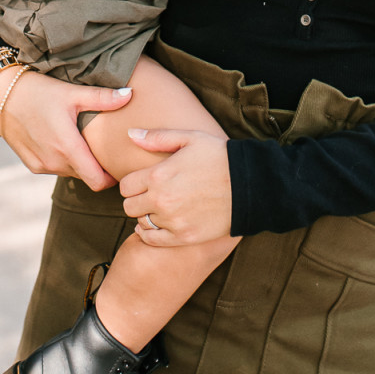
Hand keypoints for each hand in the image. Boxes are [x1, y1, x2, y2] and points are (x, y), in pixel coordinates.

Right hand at [0, 68, 133, 190]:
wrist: (1, 96)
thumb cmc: (39, 91)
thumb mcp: (72, 93)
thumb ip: (102, 98)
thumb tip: (130, 95)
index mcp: (67, 147)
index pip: (97, 181)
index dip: (112, 178)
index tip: (120, 166)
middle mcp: (54, 162)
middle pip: (87, 176)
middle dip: (99, 168)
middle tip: (109, 151)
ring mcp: (41, 165)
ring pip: (71, 173)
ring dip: (80, 163)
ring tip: (88, 144)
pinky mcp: (32, 165)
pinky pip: (56, 169)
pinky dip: (64, 160)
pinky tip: (66, 142)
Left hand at [118, 129, 235, 245]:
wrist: (249, 184)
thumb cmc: (219, 157)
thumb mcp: (189, 138)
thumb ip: (157, 137)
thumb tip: (130, 134)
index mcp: (158, 176)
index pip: (125, 186)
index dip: (132, 183)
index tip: (142, 182)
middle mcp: (161, 200)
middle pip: (129, 206)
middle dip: (136, 199)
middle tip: (149, 195)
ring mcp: (173, 221)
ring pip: (141, 223)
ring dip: (146, 215)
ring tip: (158, 208)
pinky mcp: (184, 236)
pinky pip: (153, 240)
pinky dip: (150, 234)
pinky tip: (157, 225)